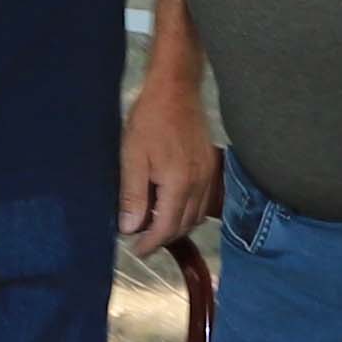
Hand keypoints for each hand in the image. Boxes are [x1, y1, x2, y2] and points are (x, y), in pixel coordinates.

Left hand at [120, 69, 217, 254]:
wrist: (175, 89)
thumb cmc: (149, 120)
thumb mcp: (132, 157)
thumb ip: (133, 196)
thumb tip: (130, 228)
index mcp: (179, 184)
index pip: (167, 228)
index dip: (151, 244)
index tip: (136, 251)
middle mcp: (199, 184)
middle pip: (185, 225)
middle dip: (164, 238)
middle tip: (143, 241)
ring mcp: (208, 175)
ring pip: (197, 215)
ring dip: (178, 226)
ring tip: (156, 226)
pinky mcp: (210, 165)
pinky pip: (204, 201)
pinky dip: (189, 212)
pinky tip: (173, 206)